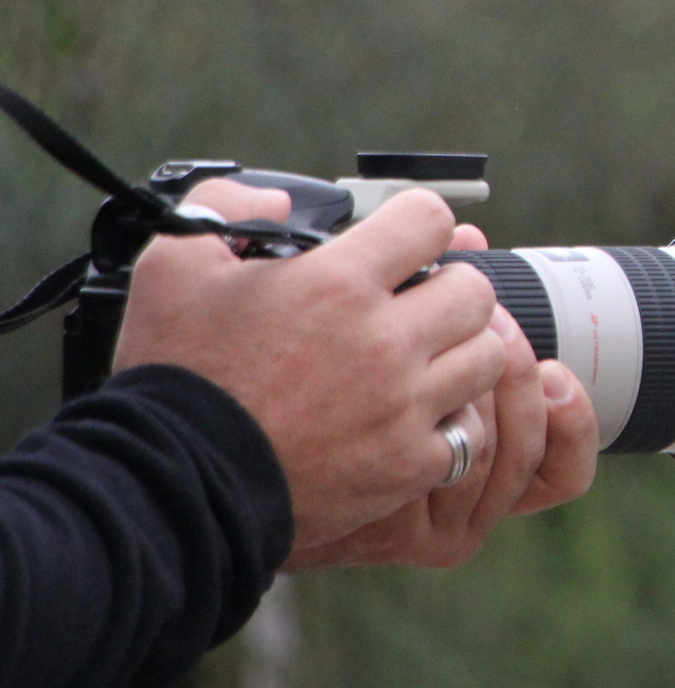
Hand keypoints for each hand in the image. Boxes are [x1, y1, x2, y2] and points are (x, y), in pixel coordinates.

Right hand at [115, 180, 548, 558]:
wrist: (172, 486)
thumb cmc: (175, 375)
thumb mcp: (174, 266)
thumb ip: (226, 207)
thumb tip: (280, 201)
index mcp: (339, 283)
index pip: (431, 219)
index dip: (415, 222)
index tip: (400, 241)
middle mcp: (386, 341)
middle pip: (475, 290)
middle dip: (449, 286)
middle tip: (417, 302)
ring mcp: (404, 406)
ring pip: (488, 357)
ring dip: (462, 350)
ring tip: (426, 356)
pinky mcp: (409, 464)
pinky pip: (470, 430)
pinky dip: (452, 421)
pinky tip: (417, 416)